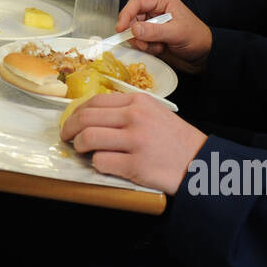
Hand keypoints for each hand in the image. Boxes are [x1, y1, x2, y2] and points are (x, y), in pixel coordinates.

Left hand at [61, 93, 206, 195]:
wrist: (200, 162)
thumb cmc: (174, 139)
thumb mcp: (154, 112)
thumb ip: (127, 109)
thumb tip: (92, 115)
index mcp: (138, 102)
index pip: (95, 101)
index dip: (76, 112)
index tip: (71, 120)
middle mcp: (135, 118)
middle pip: (86, 118)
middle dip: (69, 129)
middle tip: (66, 137)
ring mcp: (135, 141)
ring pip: (88, 139)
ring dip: (78, 146)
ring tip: (81, 151)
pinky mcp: (135, 165)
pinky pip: (101, 162)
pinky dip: (96, 164)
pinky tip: (103, 164)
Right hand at [116, 0, 211, 73]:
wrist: (204, 56)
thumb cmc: (196, 38)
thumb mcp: (177, 33)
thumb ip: (155, 31)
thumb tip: (134, 29)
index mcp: (162, 2)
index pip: (137, 3)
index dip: (126, 14)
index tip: (121, 28)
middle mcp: (155, 11)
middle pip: (132, 18)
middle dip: (135, 33)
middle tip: (143, 44)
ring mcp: (152, 25)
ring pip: (134, 31)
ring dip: (142, 42)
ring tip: (157, 47)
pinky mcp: (151, 37)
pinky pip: (139, 41)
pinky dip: (146, 48)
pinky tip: (159, 49)